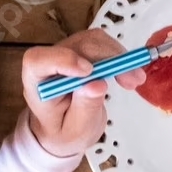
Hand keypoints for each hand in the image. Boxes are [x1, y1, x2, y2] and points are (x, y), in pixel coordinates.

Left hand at [21, 29, 142, 157]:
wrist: (67, 128)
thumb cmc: (65, 132)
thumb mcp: (75, 131)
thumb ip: (84, 109)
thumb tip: (97, 85)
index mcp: (37, 83)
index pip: (38, 61)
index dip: (63, 60)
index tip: (89, 72)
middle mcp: (49, 62)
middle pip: (75, 47)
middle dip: (107, 60)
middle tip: (131, 81)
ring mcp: (66, 53)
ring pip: (92, 40)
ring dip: (117, 55)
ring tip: (134, 80)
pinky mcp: (83, 50)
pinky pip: (102, 42)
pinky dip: (119, 54)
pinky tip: (129, 73)